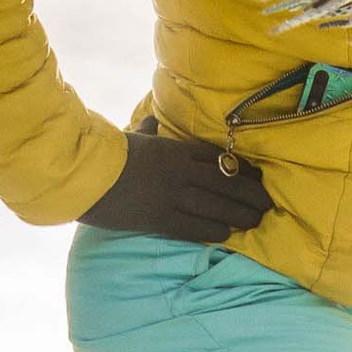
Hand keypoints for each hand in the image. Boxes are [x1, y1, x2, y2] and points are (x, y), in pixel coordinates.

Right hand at [79, 126, 270, 244]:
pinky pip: (194, 226)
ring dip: (239, 214)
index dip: (241, 167)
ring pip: (216, 205)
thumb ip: (145, 131)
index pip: (216, 158)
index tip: (258, 175)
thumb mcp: (130, 137)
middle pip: (225, 181)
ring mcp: (171, 196)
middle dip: (250, 193)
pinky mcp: (159, 219)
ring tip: (255, 221)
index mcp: (173, 150)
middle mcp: (179, 172)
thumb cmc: (105, 154)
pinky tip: (227, 233)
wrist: (83, 175)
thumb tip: (150, 118)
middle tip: (268, 202)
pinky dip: (212, 229)